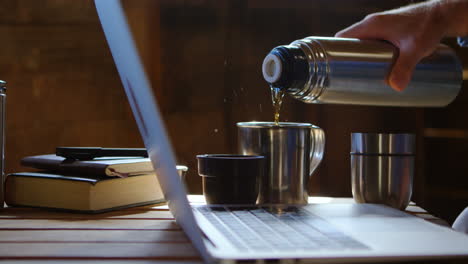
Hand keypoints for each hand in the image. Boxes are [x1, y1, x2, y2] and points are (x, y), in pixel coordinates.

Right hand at [335, 0, 467, 91]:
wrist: (443, 14)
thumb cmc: (428, 25)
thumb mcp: (415, 49)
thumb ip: (405, 68)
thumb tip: (397, 87)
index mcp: (371, 25)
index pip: (342, 37)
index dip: (334, 51)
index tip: (331, 67)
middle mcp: (372, 24)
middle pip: (350, 42)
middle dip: (347, 59)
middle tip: (347, 77)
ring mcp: (380, 27)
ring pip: (361, 43)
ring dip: (359, 57)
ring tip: (360, 75)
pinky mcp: (389, 31)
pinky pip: (371, 42)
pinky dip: (368, 53)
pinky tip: (374, 66)